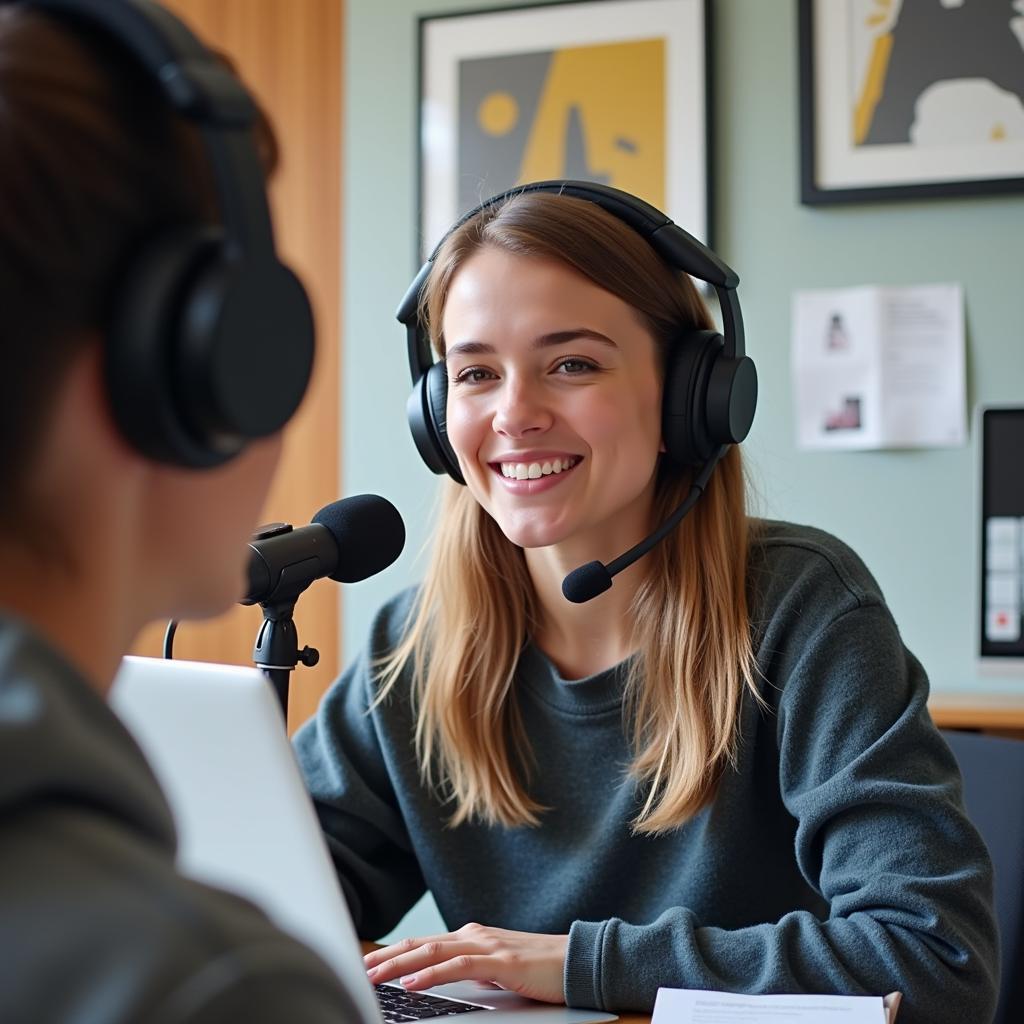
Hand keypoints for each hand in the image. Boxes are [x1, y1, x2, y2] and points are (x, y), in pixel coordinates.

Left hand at [364, 923, 568, 1004]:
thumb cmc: (538, 968)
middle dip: (387, 957)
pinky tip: (413, 984)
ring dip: (399, 964)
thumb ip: (470, 972)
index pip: (422, 944)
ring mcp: (487, 945)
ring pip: (433, 952)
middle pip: (420, 945)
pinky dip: (432, 974)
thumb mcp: (496, 971)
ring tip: (374, 977)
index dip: (393, 953)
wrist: (577, 961)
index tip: (367, 965)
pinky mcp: (501, 961)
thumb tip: (440, 982)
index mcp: (471, 937)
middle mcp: (474, 935)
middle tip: (359, 970)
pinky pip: (460, 967)